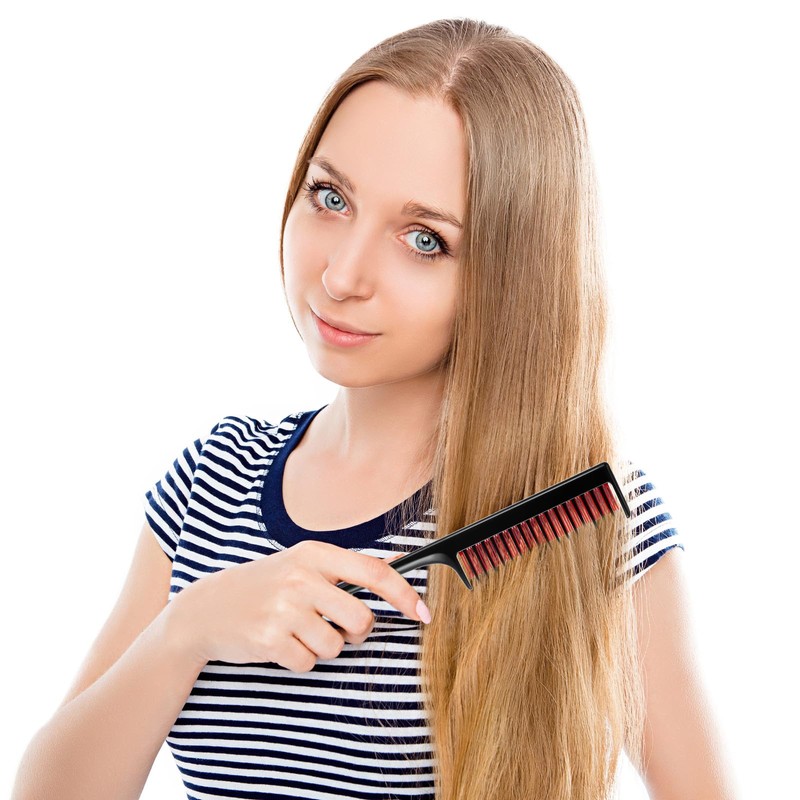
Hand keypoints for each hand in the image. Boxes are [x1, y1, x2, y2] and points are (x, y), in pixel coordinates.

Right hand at [167, 541, 422, 672]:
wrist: (208, 608)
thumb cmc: (266, 585)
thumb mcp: (304, 563)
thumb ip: (349, 567)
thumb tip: (402, 562)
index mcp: (314, 554)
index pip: (374, 573)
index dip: (404, 594)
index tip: (423, 612)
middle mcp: (301, 578)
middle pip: (361, 619)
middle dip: (356, 632)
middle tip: (336, 625)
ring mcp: (283, 609)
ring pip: (336, 646)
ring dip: (324, 646)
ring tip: (299, 630)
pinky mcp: (269, 640)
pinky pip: (308, 662)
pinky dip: (300, 659)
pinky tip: (281, 642)